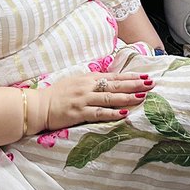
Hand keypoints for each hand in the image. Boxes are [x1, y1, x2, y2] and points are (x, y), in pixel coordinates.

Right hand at [34, 72, 152, 132]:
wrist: (39, 105)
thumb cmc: (57, 95)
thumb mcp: (75, 82)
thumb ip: (91, 81)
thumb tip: (107, 81)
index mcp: (87, 78)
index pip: (113, 77)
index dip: (130, 77)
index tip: (145, 76)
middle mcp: (87, 86)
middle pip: (115, 85)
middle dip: (134, 85)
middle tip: (151, 84)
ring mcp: (83, 99)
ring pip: (110, 98)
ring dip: (127, 97)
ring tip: (142, 97)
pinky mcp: (78, 113)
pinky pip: (98, 113)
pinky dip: (112, 113)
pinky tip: (123, 113)